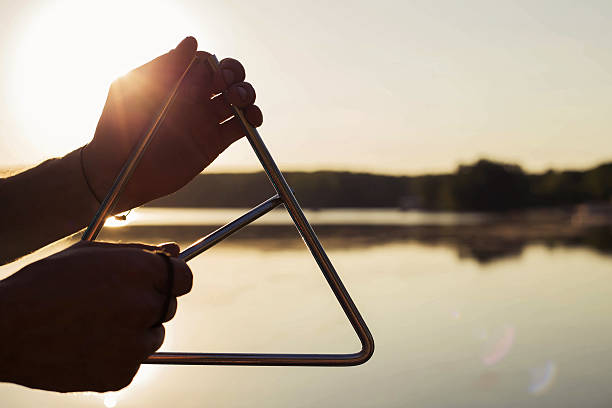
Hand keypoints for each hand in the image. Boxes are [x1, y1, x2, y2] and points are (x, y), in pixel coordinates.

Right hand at [0, 241, 191, 391]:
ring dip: (136, 331)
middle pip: (168, 306)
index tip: (152, 283)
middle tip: (111, 304)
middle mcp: (145, 306)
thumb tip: (175, 250)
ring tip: (94, 325)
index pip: (184, 277)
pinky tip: (87, 345)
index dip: (168, 279)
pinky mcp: (123, 374)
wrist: (6, 329)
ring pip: (154, 335)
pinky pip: (134, 362)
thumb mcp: (92, 254)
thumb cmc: (47, 283)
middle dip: (149, 303)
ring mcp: (136, 344)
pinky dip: (118, 356)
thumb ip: (139, 251)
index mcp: (141, 272)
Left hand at [83, 36, 262, 209]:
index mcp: (176, 81)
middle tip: (228, 85)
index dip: (215, 62)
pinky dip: (253, 119)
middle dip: (235, 74)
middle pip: (226, 77)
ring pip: (238, 99)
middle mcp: (194, 98)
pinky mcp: (215, 142)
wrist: (121, 172)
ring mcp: (206, 120)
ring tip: (238, 101)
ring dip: (246, 93)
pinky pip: (242, 126)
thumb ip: (165, 67)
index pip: (205, 61)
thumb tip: (191, 42)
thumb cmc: (119, 128)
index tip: (213, 72)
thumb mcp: (136, 89)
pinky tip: (252, 119)